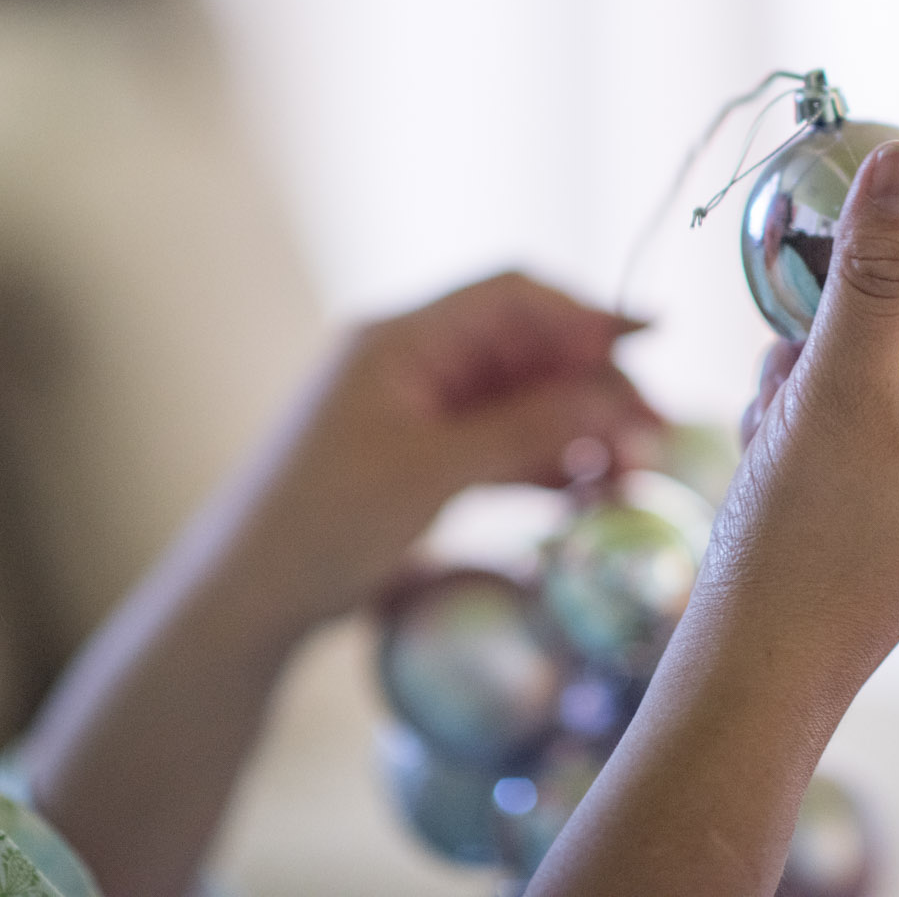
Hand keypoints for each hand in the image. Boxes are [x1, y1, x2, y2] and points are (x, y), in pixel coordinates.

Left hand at [229, 272, 659, 636]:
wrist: (245, 600)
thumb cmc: (322, 524)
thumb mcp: (432, 474)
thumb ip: (528, 429)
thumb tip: (619, 400)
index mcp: (402, 337)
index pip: (512, 297)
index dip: (585, 312)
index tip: (652, 338)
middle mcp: (413, 360)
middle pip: (526, 350)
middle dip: (593, 385)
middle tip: (653, 435)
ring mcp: (417, 409)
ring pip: (521, 401)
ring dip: (577, 430)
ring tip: (631, 472)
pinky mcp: (421, 457)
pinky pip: (500, 443)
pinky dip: (544, 462)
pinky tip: (586, 491)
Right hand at [527, 138, 898, 896]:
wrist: (759, 676)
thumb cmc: (799, 538)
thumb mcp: (833, 386)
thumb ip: (877, 270)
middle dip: (896, 280)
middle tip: (823, 270)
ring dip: (847, 344)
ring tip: (776, 375)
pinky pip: (888, 418)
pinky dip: (831, 396)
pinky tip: (767, 421)